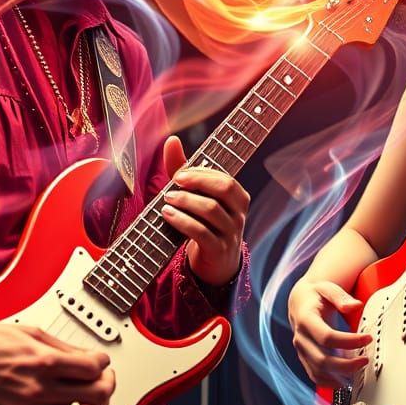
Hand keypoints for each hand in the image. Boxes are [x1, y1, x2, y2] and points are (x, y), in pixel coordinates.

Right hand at [0, 315, 114, 404]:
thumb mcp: (32, 333)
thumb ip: (64, 348)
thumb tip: (88, 357)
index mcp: (45, 360)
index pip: (94, 367)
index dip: (103, 362)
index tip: (100, 360)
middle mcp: (41, 388)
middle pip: (96, 394)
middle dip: (107, 384)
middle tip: (104, 377)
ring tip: (95, 397)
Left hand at [161, 135, 248, 287]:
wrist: (215, 264)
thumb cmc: (204, 222)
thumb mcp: (196, 196)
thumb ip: (184, 169)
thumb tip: (171, 139)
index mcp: (238, 197)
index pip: (225, 178)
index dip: (202, 173)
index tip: (179, 173)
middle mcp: (239, 213)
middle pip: (225, 189)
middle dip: (198, 182)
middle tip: (174, 182)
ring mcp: (231, 233)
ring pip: (211, 210)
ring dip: (186, 201)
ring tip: (167, 200)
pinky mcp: (218, 250)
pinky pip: (202, 233)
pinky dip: (183, 221)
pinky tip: (168, 215)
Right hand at [288, 278, 371, 387]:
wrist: (300, 302)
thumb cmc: (315, 295)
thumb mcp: (327, 288)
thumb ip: (340, 296)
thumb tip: (356, 305)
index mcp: (305, 319)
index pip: (327, 337)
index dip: (349, 341)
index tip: (367, 339)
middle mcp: (301, 337)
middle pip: (322, 360)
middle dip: (346, 364)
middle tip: (365, 360)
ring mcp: (301, 350)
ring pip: (318, 371)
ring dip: (339, 375)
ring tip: (358, 370)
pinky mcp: (305, 358)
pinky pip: (315, 376)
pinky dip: (330, 382)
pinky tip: (345, 380)